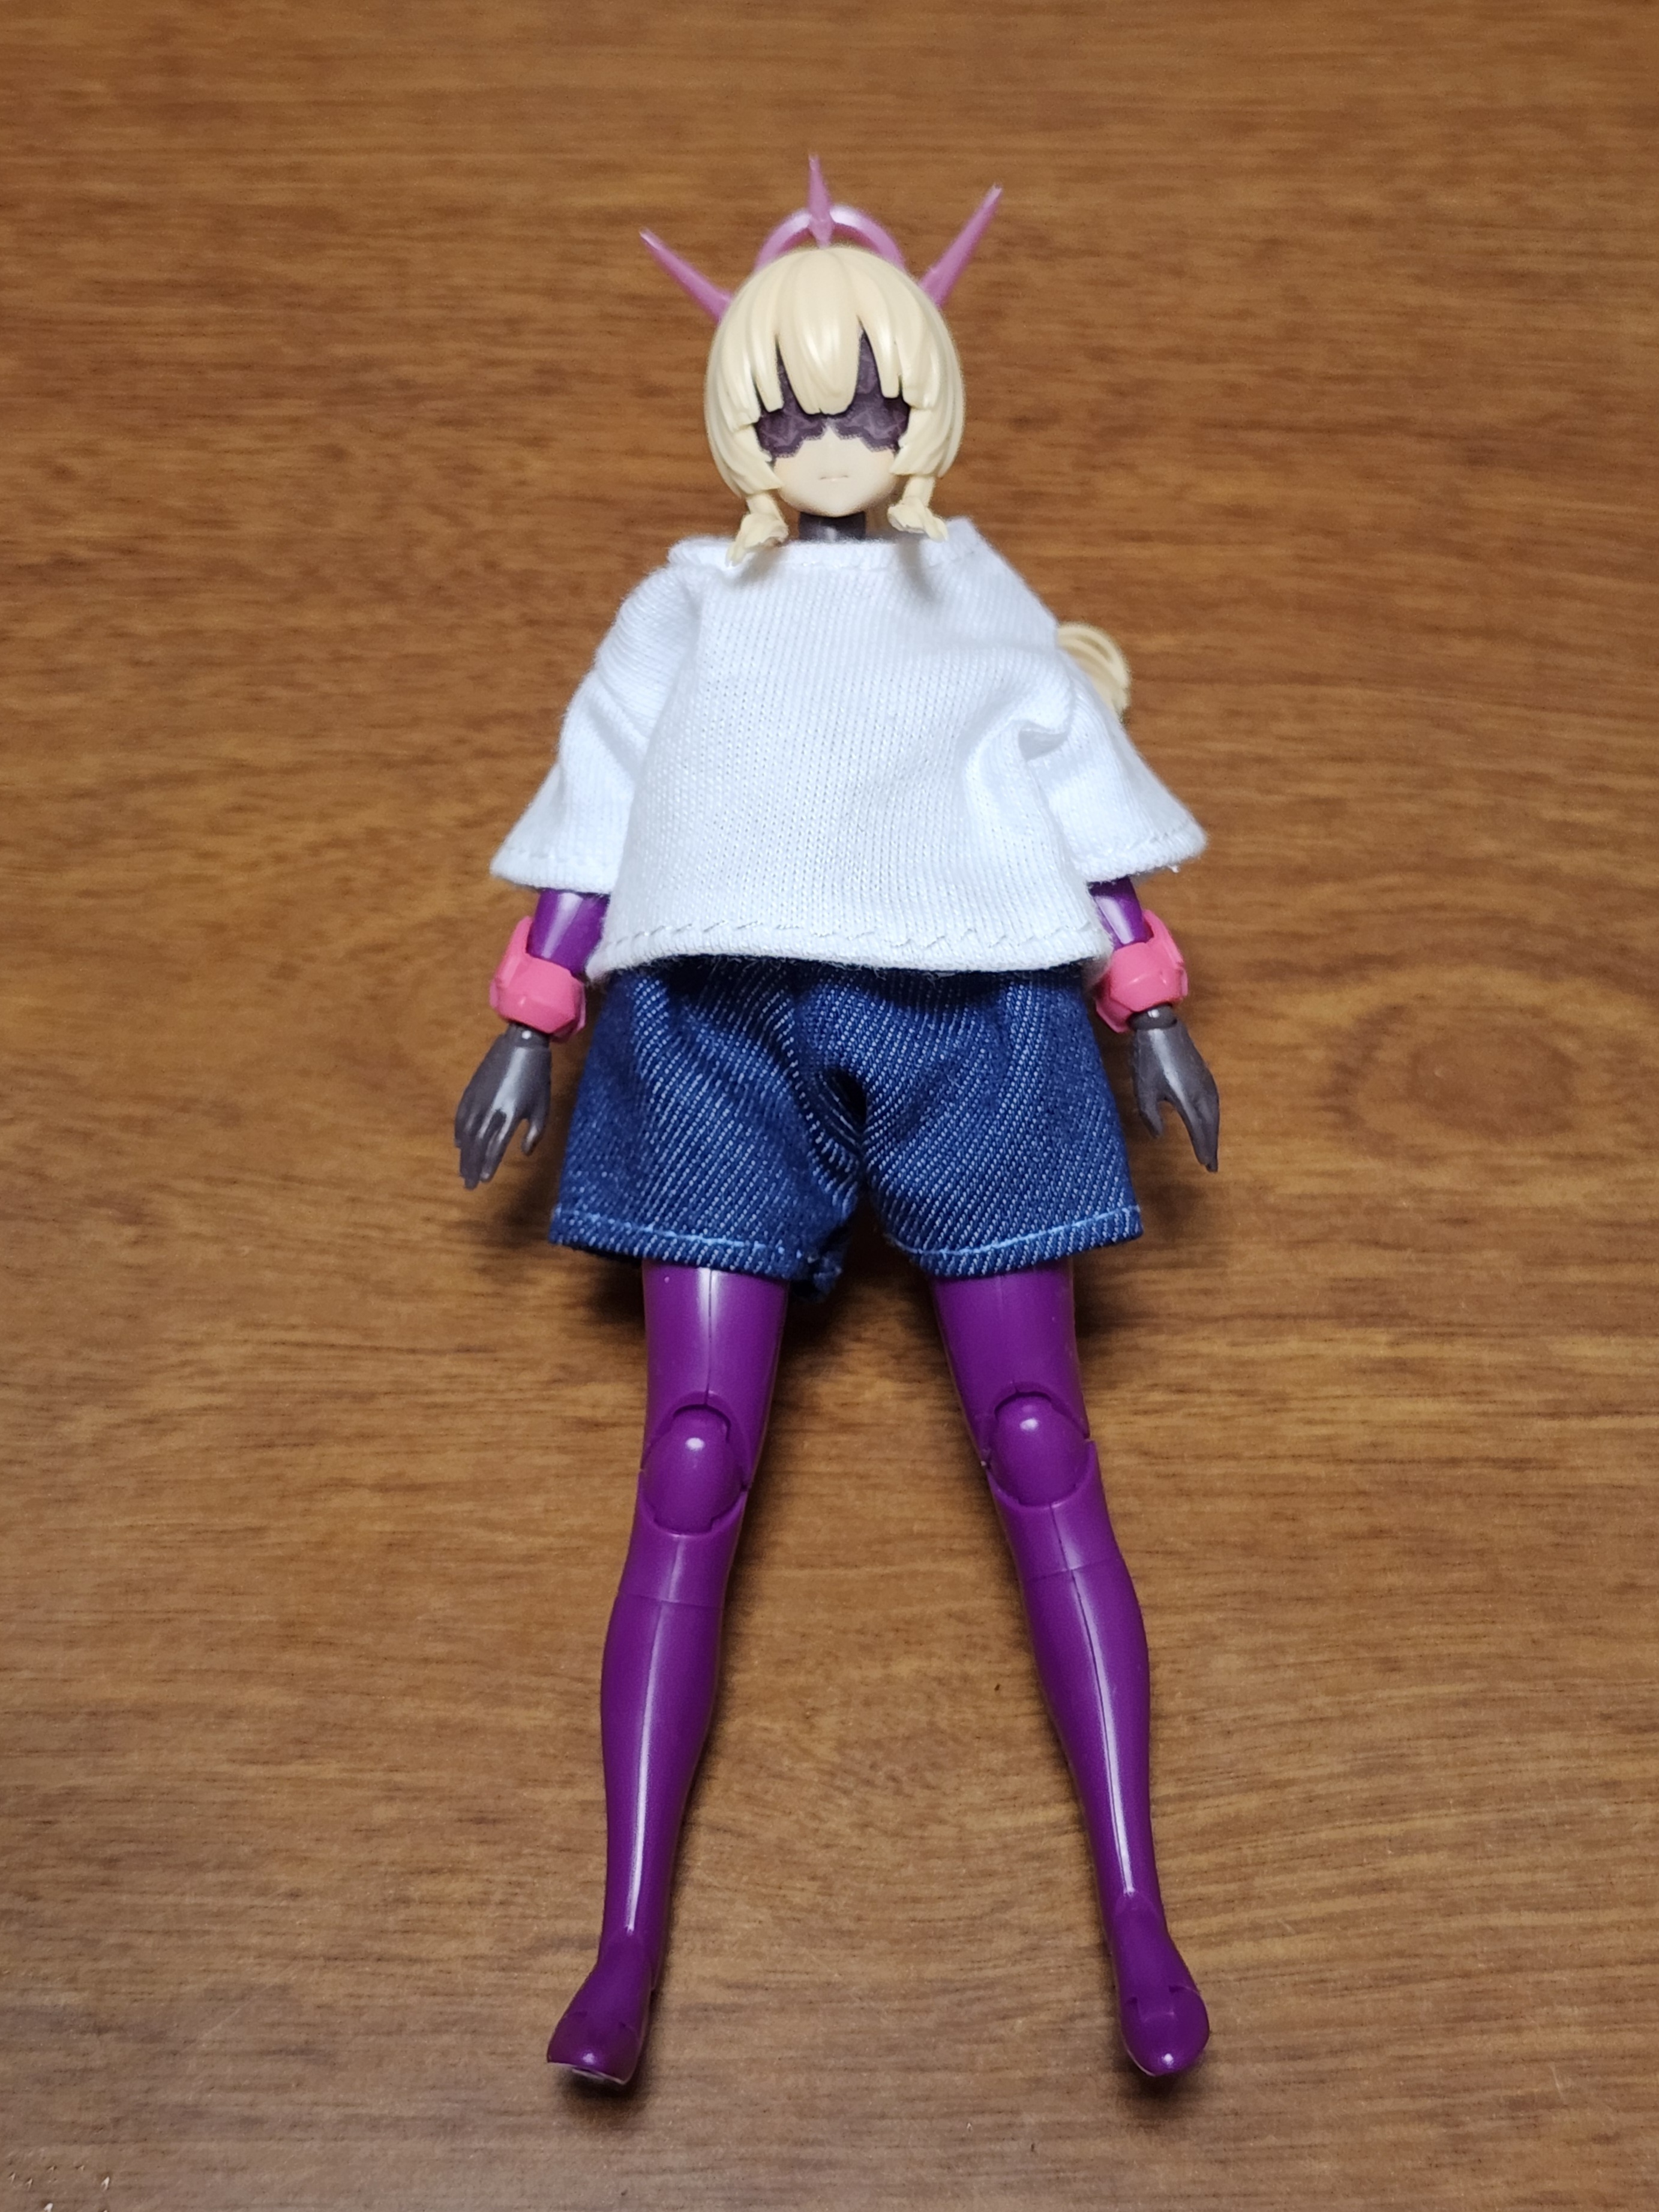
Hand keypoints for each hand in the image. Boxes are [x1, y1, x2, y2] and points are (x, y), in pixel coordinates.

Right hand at [454, 1023, 551, 1188]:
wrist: (522, 1045)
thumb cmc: (537, 1078)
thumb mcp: (542, 1107)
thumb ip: (534, 1133)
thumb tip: (524, 1153)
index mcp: (510, 1115)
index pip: (495, 1147)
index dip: (489, 1165)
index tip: (485, 1180)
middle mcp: (490, 1110)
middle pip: (477, 1144)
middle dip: (473, 1166)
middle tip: (469, 1185)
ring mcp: (477, 1100)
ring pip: (466, 1133)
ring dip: (464, 1154)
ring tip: (463, 1171)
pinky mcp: (471, 1090)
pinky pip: (461, 1116)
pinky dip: (458, 1132)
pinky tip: (458, 1145)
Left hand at [1128, 1007, 1219, 1171]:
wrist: (1160, 1025)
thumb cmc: (1148, 1057)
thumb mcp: (1142, 1090)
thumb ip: (1150, 1117)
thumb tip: (1159, 1135)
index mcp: (1187, 1098)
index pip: (1199, 1130)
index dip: (1203, 1148)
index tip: (1206, 1165)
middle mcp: (1202, 1092)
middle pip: (1210, 1124)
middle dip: (1211, 1145)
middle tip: (1212, 1165)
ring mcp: (1206, 1081)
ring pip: (1214, 1113)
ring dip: (1214, 1132)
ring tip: (1211, 1148)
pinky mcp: (1204, 1073)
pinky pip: (1214, 1102)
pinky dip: (1214, 1117)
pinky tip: (1210, 1121)